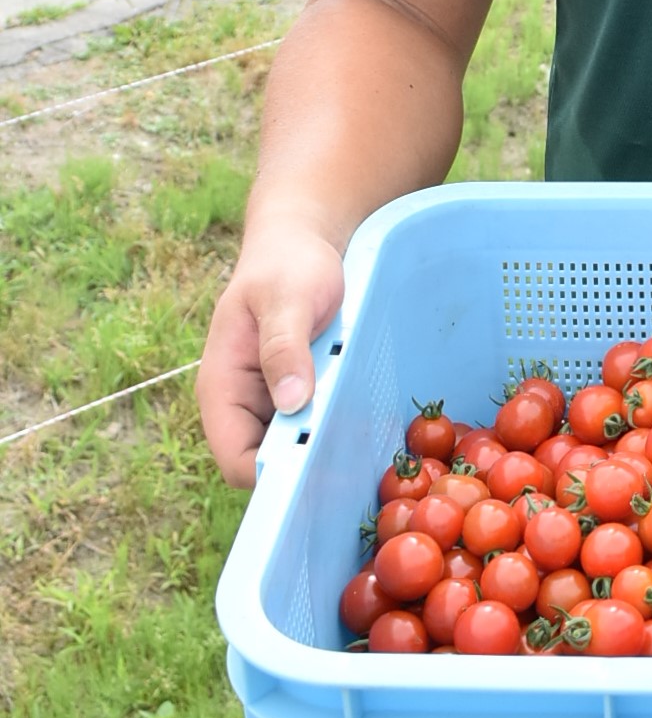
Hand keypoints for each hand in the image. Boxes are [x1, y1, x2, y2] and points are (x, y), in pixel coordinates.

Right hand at [197, 222, 345, 488]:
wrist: (298, 242)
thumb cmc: (286, 264)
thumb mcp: (286, 298)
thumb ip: (284, 347)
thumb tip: (290, 403)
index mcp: (221, 387)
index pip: (235, 460)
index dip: (272, 475)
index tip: (321, 468)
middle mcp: (239, 404)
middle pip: (264, 464)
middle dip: (304, 465)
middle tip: (355, 458)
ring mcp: (267, 402)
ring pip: (290, 449)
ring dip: (322, 446)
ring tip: (364, 438)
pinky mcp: (294, 394)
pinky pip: (310, 426)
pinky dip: (332, 427)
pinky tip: (362, 418)